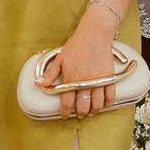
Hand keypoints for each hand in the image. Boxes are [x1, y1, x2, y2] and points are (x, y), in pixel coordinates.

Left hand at [46, 5, 121, 119]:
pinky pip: (110, 97)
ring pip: (97, 104)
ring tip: (90, 110)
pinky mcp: (110, 78)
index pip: (67, 103)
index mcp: (72, 79)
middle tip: (78, 113)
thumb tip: (39, 83)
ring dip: (93, 110)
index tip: (64, 114)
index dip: (65, 112)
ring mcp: (99, 82)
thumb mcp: (60, 59)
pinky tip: (103, 104)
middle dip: (80, 113)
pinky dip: (107, 104)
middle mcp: (85, 83)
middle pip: (83, 107)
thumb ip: (50, 74)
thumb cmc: (77, 45)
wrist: (95, 35)